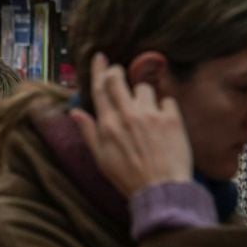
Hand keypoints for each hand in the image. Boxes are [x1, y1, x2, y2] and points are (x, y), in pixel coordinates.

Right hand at [70, 54, 193, 198]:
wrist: (161, 189)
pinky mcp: (172, 118)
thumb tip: (75, 112)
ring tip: (146, 111)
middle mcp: (127, 114)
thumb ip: (88, 132)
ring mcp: (150, 114)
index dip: (99, 69)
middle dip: (118, 72)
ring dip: (143, 95)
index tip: (100, 56)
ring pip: (144, 88)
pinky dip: (165, 107)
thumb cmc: (128, 177)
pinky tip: (164, 121)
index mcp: (108, 124)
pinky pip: (167, 100)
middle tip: (120, 73)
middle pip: (119, 79)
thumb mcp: (101, 158)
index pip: (100, 88)